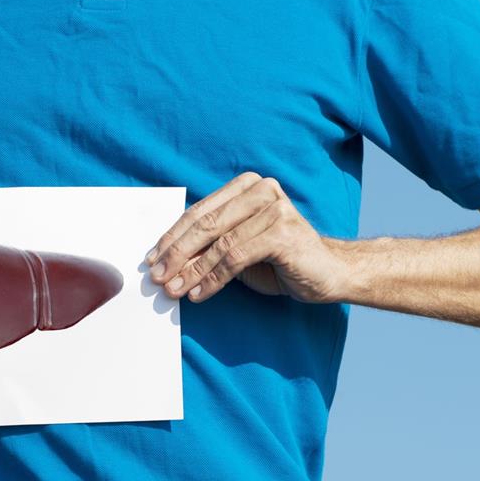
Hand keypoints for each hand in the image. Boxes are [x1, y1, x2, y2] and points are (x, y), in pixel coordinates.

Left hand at [144, 171, 347, 304]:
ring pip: (219, 243)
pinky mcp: (283, 232)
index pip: (199, 212)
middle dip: (176, 253)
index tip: (151, 259)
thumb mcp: (236, 248)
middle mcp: (261, 190)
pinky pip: (236, 258)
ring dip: (191, 271)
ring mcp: (275, 208)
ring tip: (174, 291)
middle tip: (157, 277)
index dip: (172, 237)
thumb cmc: (278, 260)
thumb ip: (208, 246)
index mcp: (246, 186)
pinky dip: (213, 279)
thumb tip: (166, 261)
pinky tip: (199, 294)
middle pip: (206, 224)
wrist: (328, 272)